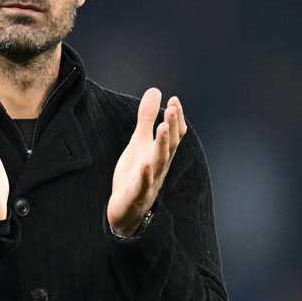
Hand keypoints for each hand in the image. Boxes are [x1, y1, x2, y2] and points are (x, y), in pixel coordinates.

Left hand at [107, 88, 186, 235]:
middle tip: (172, 107)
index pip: (174, 135)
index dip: (176, 118)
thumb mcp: (139, 141)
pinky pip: (143, 184)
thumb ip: (147, 118)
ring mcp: (150, 180)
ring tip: (162, 126)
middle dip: (171, 126)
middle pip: (169, 144)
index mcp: (161, 153)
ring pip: (159, 161)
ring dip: (162, 144)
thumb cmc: (135, 173)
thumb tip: (156, 91)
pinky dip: (145, 175)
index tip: (174, 100)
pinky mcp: (136, 194)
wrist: (126, 209)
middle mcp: (160, 165)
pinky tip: (145, 164)